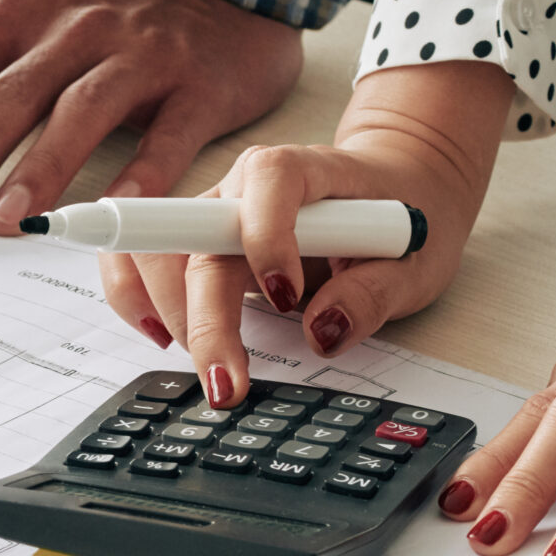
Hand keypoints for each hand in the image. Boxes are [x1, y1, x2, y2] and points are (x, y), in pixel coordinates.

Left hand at [0, 0, 300, 236]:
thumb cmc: (96, 5)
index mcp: (13, 7)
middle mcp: (71, 24)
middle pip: (4, 96)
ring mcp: (137, 50)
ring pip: (81, 111)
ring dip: (41, 169)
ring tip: (6, 222)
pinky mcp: (198, 81)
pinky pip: (170, 133)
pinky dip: (144, 173)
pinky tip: (114, 212)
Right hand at [103, 62, 506, 405]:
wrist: (395, 187)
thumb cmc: (404, 215)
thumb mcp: (417, 261)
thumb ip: (373, 294)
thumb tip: (321, 332)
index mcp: (304, 170)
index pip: (269, 184)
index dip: (267, 238)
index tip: (285, 299)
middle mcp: (242, 185)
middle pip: (195, 239)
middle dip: (203, 317)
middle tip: (226, 385)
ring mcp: (212, 213)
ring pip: (156, 251)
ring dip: (165, 313)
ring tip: (199, 366)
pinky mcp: (198, 242)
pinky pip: (145, 260)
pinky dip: (138, 297)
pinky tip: (160, 334)